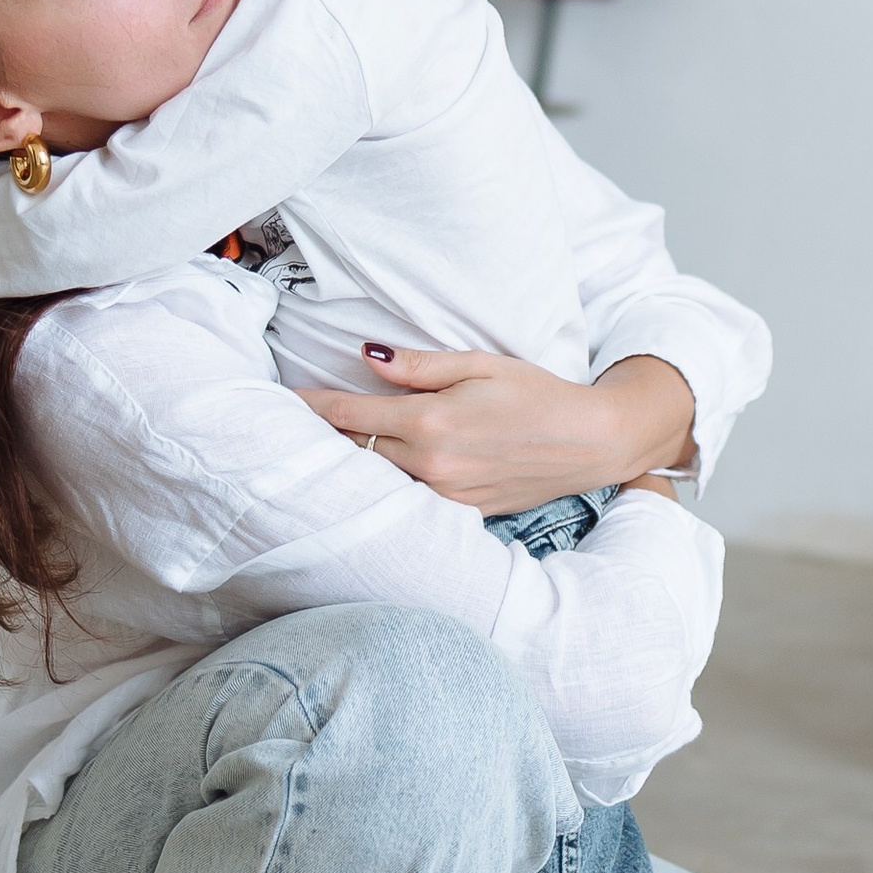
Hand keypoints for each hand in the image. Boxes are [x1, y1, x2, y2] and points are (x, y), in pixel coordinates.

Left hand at [301, 348, 696, 515]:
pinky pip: (409, 501)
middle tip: (288, 426)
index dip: (309, 407)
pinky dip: (388, 487)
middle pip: (354, 453)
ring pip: (377, 482)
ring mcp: (445, 496)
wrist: (591, 442)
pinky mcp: (461, 514)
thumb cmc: (539, 394)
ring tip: (320, 453)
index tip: (281, 400)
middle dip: (323, 438)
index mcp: (430, 422)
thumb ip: (420, 366)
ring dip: (351, 467)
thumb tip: (368, 358)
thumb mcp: (481, 363)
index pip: (348, 416)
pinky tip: (374, 478)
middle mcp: (431, 466)